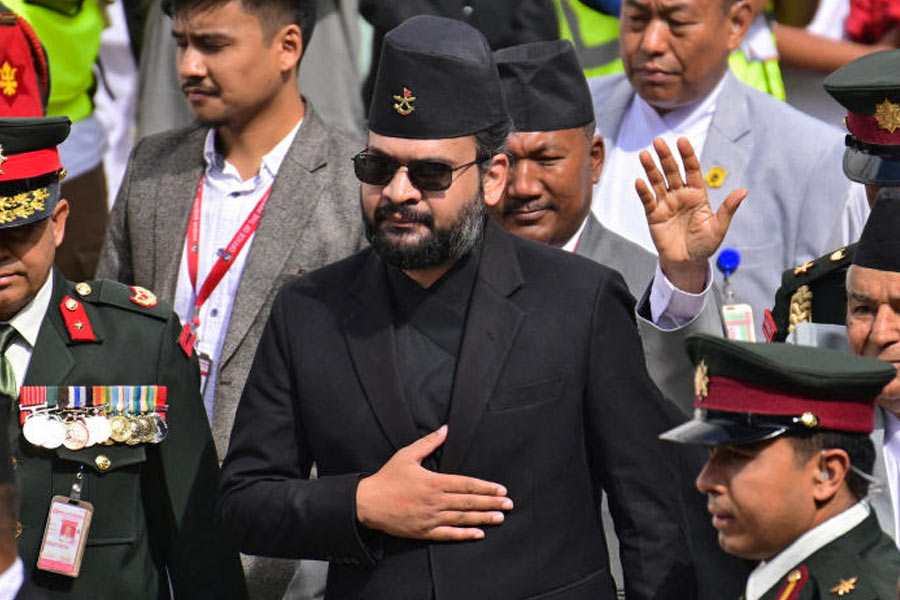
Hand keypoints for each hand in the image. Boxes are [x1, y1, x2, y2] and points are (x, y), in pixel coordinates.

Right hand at [356, 425, 512, 540]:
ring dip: (483, 518)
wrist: (367, 503)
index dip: (486, 487)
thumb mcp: (407, 455)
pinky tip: (479, 534)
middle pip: (468, 502)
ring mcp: (430, 518)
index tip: (501, 489)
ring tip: (500, 518)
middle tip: (509, 504)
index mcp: (433, 482)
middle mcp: (435, 501)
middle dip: (491, 503)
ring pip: (462, 518)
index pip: (466, 485)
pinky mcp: (423, 532)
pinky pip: (448, 534)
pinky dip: (464, 535)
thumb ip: (429, 443)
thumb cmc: (387, 477)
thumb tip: (446, 428)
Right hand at [635, 137, 746, 292]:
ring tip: (644, 155)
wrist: (686, 262)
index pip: (692, 170)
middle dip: (666, 157)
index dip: (687, 156)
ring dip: (651, 169)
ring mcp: (666, 203)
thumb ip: (728, 209)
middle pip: (672, 171)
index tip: (682, 142)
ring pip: (658, 182)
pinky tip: (640, 181)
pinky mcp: (654, 214)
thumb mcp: (719, 228)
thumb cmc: (704, 245)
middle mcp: (681, 195)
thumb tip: (743, 191)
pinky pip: (648, 200)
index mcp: (697, 195)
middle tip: (658, 141)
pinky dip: (643, 191)